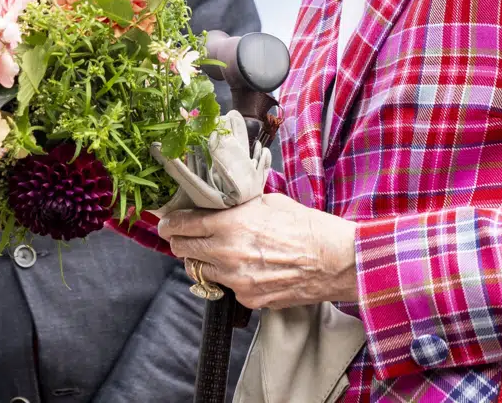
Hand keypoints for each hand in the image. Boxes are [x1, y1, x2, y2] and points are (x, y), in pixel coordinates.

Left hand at [156, 193, 357, 309]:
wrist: (334, 260)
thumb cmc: (306, 227)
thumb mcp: (268, 202)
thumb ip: (238, 205)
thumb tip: (220, 202)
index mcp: (230, 225)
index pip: (182, 225)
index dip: (171, 223)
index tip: (167, 222)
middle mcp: (226, 254)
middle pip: (183, 251)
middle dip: (181, 242)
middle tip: (183, 235)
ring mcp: (235, 281)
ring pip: (200, 271)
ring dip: (203, 260)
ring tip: (218, 250)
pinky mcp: (247, 299)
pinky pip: (226, 287)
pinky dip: (229, 277)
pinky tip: (246, 266)